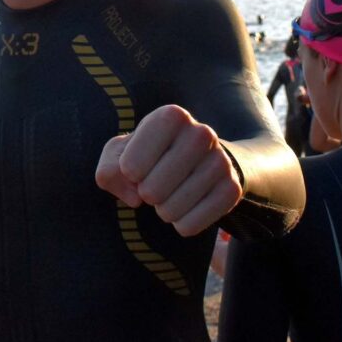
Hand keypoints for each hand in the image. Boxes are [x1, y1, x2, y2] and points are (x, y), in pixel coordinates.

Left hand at [96, 104, 242, 236]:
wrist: (203, 158)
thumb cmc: (152, 153)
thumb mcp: (122, 152)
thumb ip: (109, 169)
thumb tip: (134, 196)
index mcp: (171, 116)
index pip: (129, 166)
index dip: (128, 173)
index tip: (137, 165)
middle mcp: (201, 133)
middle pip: (150, 191)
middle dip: (145, 194)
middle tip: (155, 183)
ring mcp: (221, 161)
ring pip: (170, 211)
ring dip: (162, 210)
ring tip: (170, 193)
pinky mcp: (232, 189)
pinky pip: (190, 226)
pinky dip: (180, 224)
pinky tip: (186, 207)